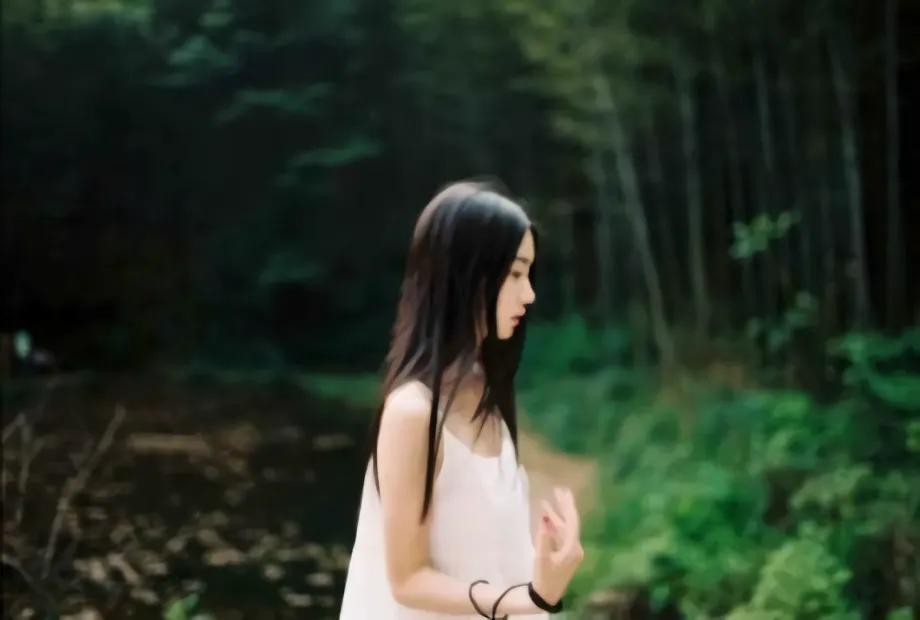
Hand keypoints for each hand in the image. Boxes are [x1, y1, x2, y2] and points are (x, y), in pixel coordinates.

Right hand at [531, 487, 583, 605]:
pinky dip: (554, 524)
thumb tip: (544, 517)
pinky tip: (547, 517)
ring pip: (565, 527)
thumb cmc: (544, 577)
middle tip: (559, 490)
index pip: (572, 522)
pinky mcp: (565, 553)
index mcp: (572, 548)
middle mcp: (575, 547)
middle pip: (571, 522)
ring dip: (556, 515)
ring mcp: (570, 550)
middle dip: (564, 506)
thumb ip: (544, 537)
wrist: (546, 595)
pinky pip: (561, 534)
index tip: (561, 492)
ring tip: (547, 501)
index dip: (567, 506)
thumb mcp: (542, 558)